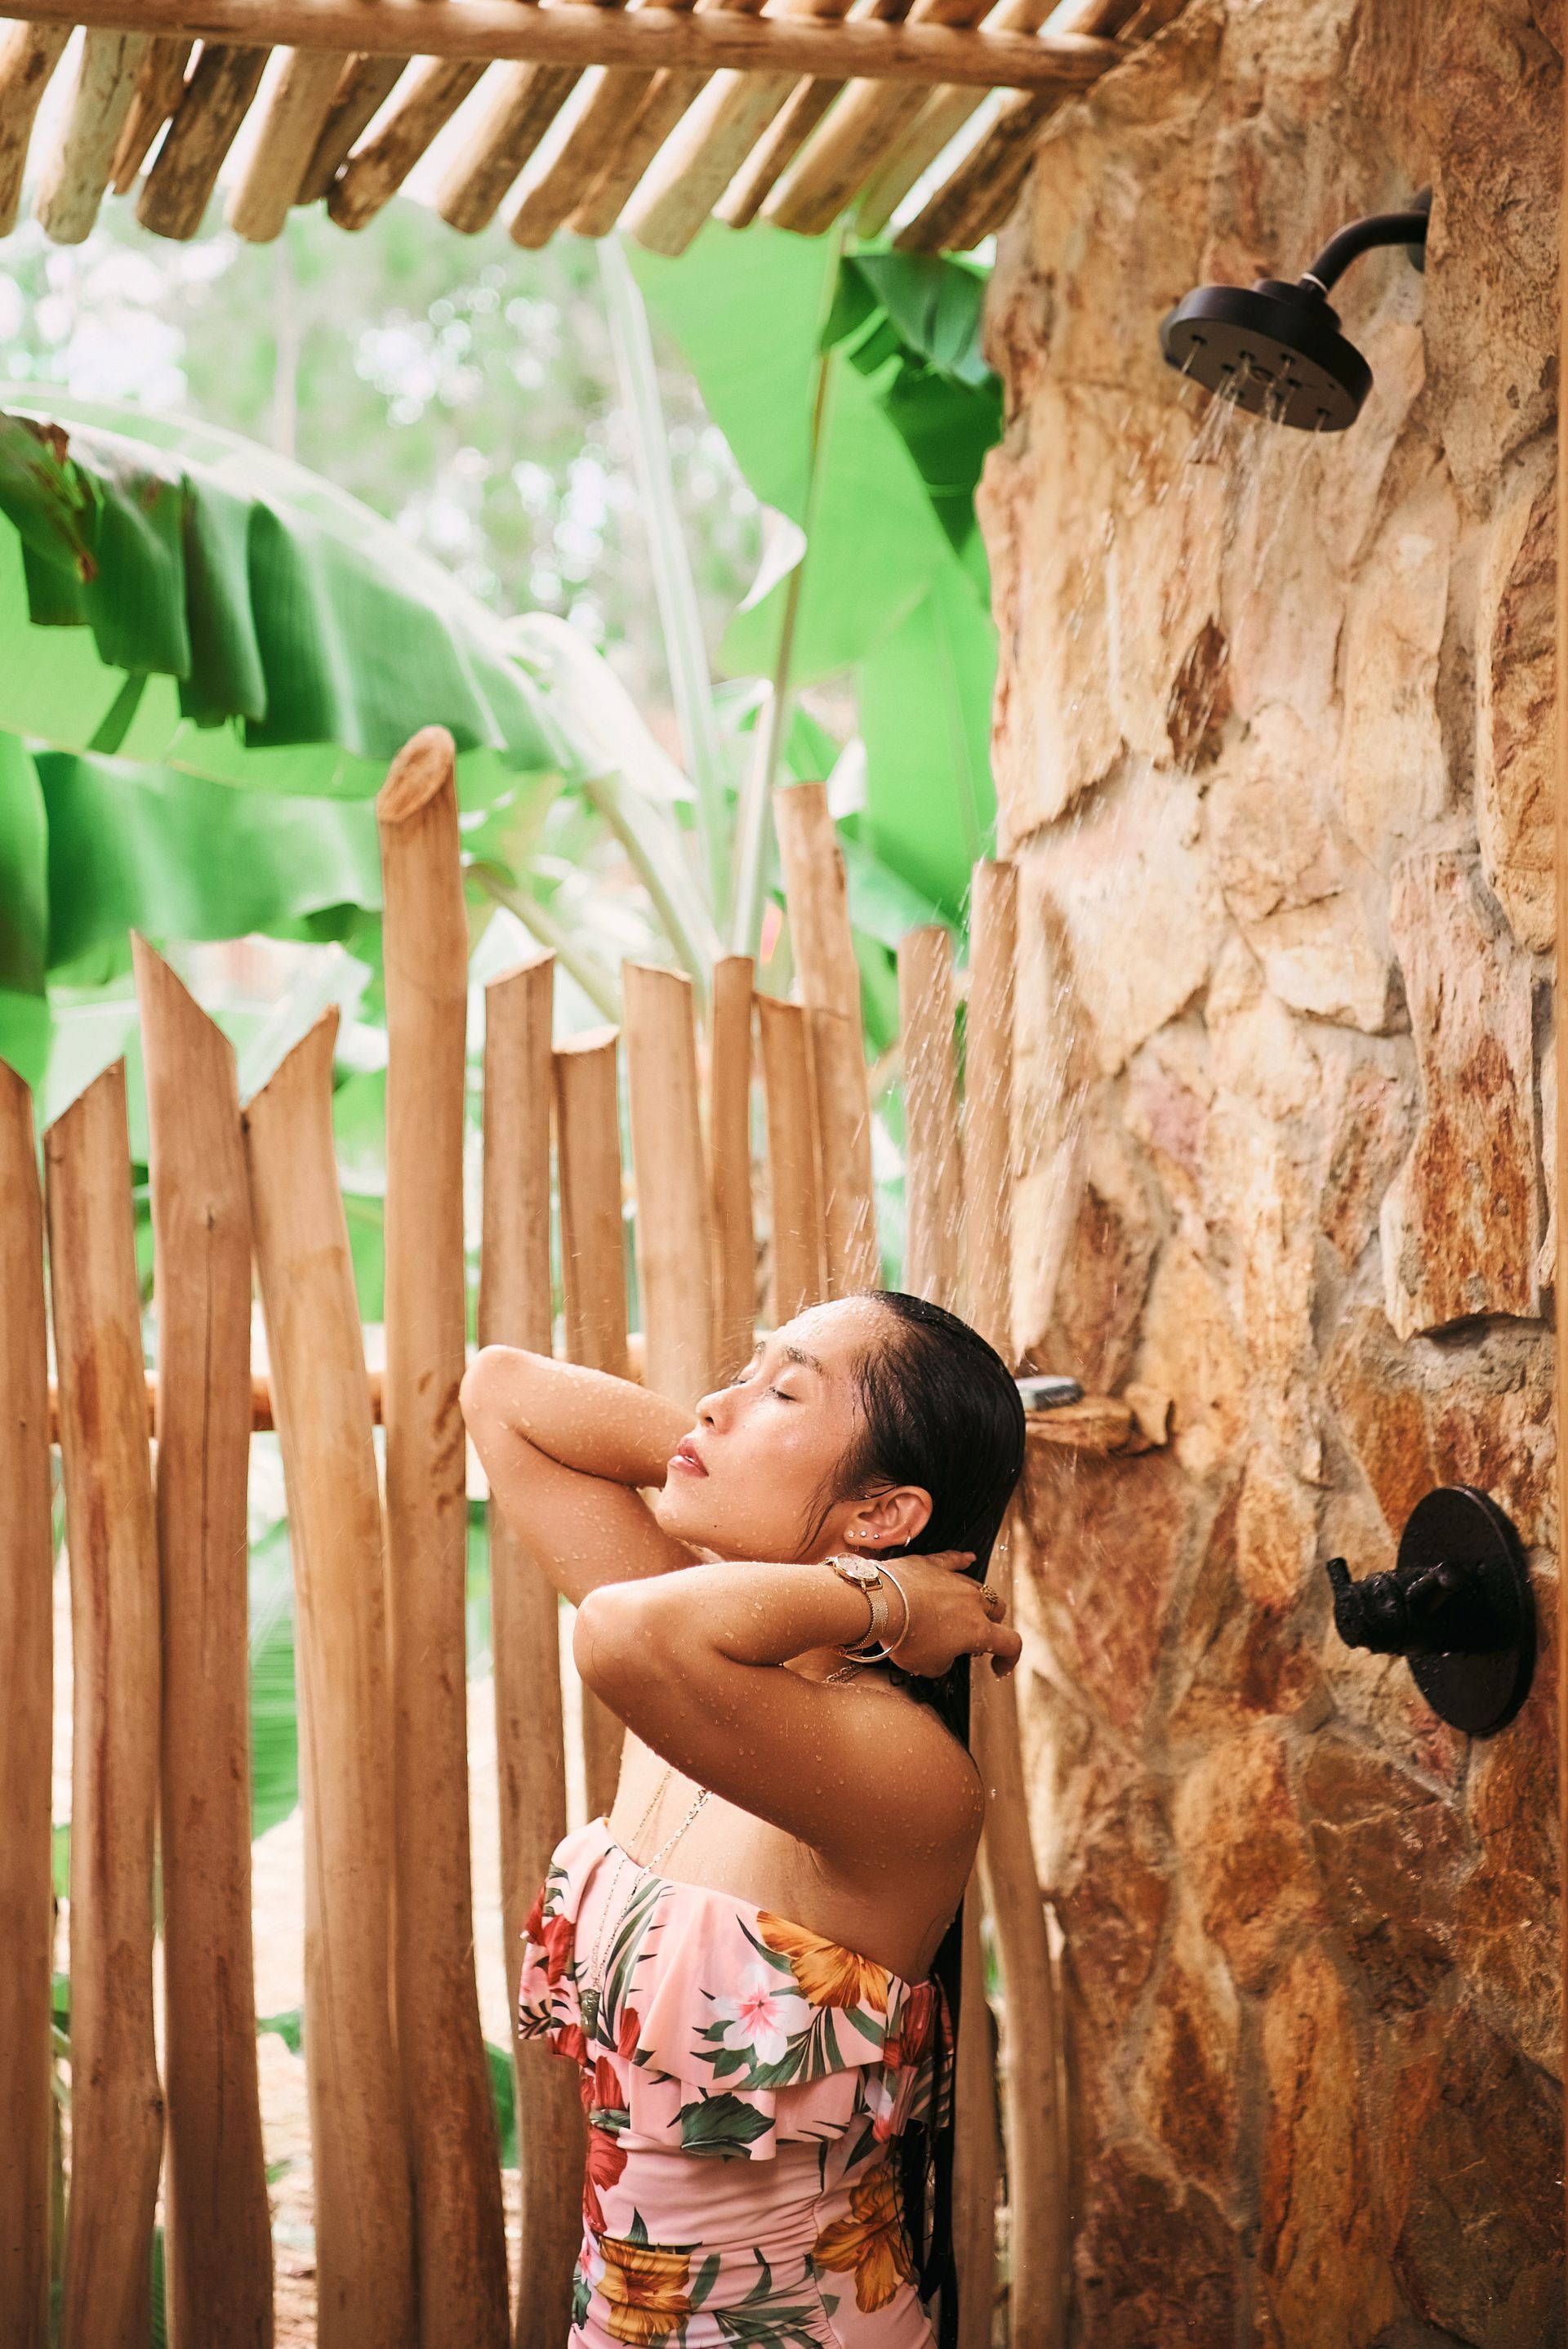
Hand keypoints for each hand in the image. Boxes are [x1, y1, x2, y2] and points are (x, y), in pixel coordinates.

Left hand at [881, 1551, 1021, 1678]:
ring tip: (966, 1608)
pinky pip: (954, 1560)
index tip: (998, 1668)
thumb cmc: (905, 1638)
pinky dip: (963, 1560)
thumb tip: (944, 1657)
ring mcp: (955, 1580)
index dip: (1009, 1658)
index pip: (1010, 1643)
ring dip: (976, 1600)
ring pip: (978, 1587)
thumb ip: (945, 1663)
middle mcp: (973, 1602)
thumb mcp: (928, 1666)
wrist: (882, 1603)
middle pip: (997, 1609)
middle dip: (993, 1623)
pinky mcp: (934, 1564)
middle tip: (975, 1636)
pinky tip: (968, 1558)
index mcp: (978, 1631)